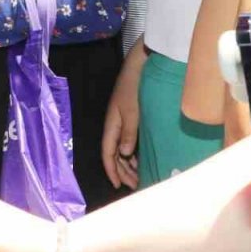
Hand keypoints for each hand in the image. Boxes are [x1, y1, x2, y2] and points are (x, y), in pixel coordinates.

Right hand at [101, 60, 141, 189]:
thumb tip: (124, 153)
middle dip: (122, 170)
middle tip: (135, 185)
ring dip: (129, 163)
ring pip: (122, 148)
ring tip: (140, 176)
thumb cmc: (134, 87)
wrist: (139, 66)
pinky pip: (130, 141)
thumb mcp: (132, 111)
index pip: (107, 152)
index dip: (111, 170)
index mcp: (111, 124)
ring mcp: (123, 121)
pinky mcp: (132, 117)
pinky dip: (135, 153)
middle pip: (114, 153)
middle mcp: (115, 125)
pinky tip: (143, 159)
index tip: (118, 185)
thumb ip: (128, 133)